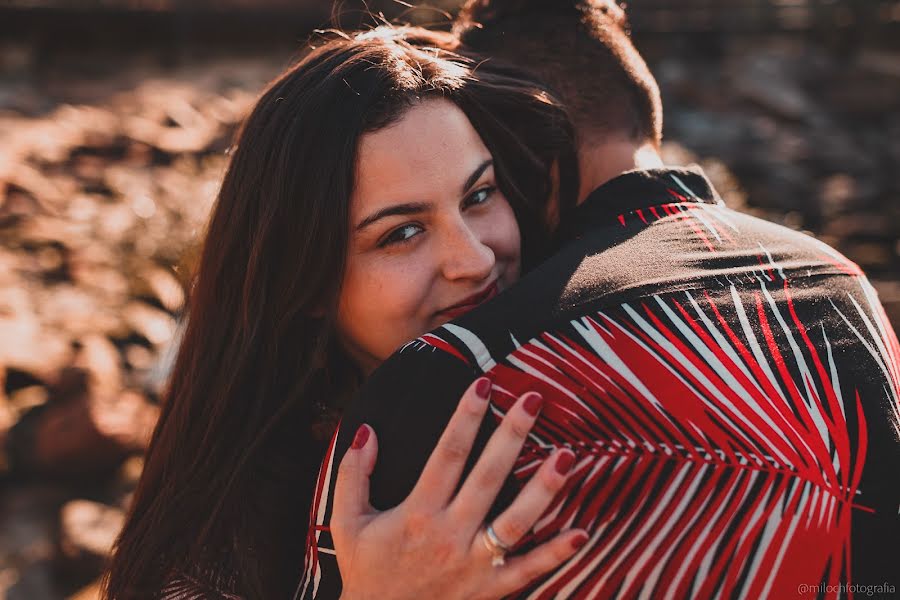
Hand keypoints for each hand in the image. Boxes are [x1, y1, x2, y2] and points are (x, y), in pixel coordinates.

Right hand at [332, 378, 586, 599]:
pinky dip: (555, 554)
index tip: (484, 383)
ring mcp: (473, 565)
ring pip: (515, 522)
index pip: (447, 453)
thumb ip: (353, 474)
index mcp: (416, 513)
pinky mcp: (490, 591)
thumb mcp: (347, 522)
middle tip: (534, 400)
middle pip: (487, 477)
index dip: (466, 416)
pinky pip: (527, 571)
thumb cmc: (367, 571)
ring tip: (566, 456)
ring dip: (543, 490)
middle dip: (511, 435)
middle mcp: (448, 535)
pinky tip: (582, 533)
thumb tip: (365, 430)